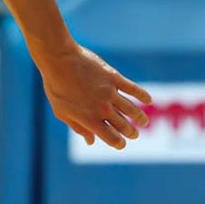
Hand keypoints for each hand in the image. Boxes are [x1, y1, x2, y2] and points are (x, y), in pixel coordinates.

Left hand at [37, 44, 151, 148]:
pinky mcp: (114, 78)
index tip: (121, 144)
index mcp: (89, 120)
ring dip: (140, 118)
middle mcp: (102, 108)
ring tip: (144, 122)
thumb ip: (78, 127)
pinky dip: (142, 95)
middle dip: (131, 132)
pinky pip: (133, 89)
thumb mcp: (62, 112)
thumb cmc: (56, 87)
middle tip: (134, 134)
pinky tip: (148, 100)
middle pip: (123, 126)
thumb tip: (91, 141)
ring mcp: (110, 93)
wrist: (59, 60)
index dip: (119, 143)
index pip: (111, 138)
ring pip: (131, 110)